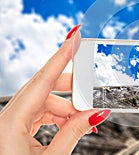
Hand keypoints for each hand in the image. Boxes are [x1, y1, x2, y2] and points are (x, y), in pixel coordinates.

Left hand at [0, 25, 109, 154]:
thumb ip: (74, 133)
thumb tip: (96, 114)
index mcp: (11, 121)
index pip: (42, 80)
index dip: (61, 56)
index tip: (74, 37)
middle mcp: (8, 116)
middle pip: (44, 88)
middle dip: (71, 91)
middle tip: (91, 97)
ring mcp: (11, 121)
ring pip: (45, 101)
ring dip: (67, 109)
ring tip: (85, 122)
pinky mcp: (16, 127)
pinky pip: (41, 113)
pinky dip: (59, 117)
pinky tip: (72, 126)